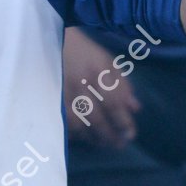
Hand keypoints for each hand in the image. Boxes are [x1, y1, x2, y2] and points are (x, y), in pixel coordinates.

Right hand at [63, 28, 140, 147]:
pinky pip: (62, 120)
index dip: (123, 122)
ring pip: (78, 123)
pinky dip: (73, 131)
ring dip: (92, 137)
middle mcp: (81, 84)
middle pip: (96, 117)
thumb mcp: (109, 63)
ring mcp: (63, 92)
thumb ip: (123, 85)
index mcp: (98, 73)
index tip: (130, 134)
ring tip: (102, 143)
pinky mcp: (51, 96)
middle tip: (118, 145)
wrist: (55, 40)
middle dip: (109, 135)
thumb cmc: (86, 52)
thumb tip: (134, 109)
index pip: (113, 104)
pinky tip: (81, 136)